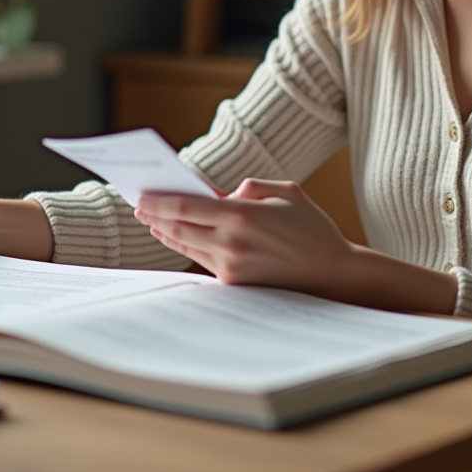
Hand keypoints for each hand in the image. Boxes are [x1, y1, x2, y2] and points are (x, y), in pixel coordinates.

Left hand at [134, 179, 357, 294]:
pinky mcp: (234, 284)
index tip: (142, 196)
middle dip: (155, 216)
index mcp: (242, 215)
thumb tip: (219, 193)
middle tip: (140, 206)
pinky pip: (202, 261)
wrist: (331, 273)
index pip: (186, 207)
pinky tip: (176, 238)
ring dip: (165, 232)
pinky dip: (185, 247)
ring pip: (186, 245)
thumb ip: (249, 187)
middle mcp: (231, 242)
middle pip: (179, 227)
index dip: (159, 201)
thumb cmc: (311, 227)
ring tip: (152, 221)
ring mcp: (231, 266)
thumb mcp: (286, 192)